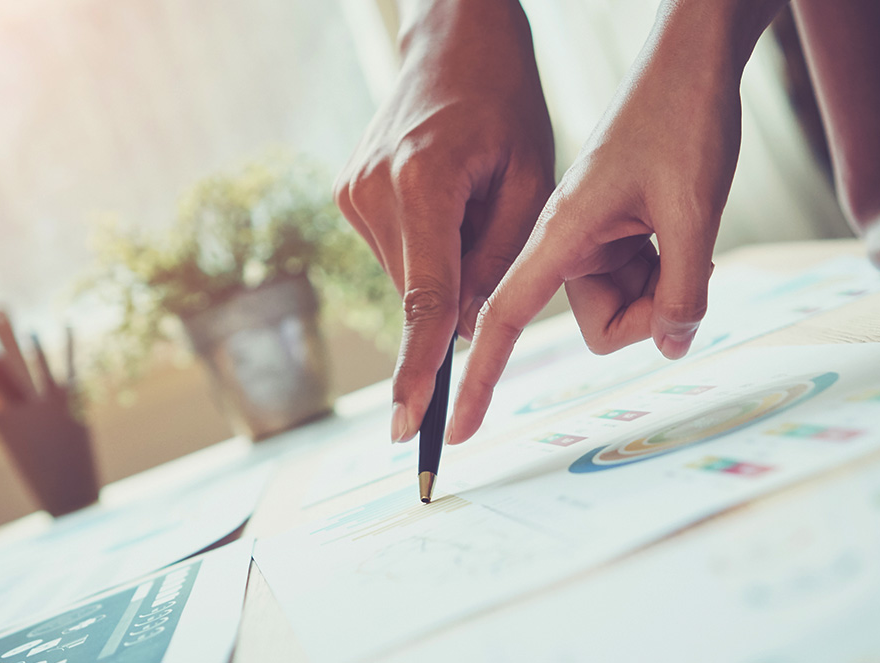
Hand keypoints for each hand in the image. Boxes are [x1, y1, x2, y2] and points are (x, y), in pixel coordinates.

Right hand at [334, 0, 553, 441]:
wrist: (454, 39)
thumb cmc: (506, 102)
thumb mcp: (531, 178)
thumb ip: (501, 261)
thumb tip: (466, 330)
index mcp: (422, 185)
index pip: (424, 300)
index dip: (419, 371)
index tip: (409, 425)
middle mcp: (372, 193)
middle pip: (420, 293)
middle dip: (459, 295)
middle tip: (492, 231)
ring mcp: (352, 193)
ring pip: (408, 277)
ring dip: (444, 266)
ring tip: (471, 196)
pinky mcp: (347, 193)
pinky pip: (397, 252)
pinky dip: (428, 246)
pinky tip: (446, 195)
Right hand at [446, 0, 774, 445]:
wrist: (684, 60)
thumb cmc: (678, 115)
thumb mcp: (694, 207)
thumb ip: (684, 287)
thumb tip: (671, 347)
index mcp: (556, 229)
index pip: (502, 316)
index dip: (478, 378)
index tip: (455, 430)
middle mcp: (562, 239)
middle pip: (588, 321)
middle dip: (644, 309)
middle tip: (685, 259)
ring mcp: (580, 235)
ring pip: (607, 302)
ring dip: (654, 283)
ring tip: (677, 223)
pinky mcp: (599, 228)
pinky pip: (617, 277)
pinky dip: (654, 265)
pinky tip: (671, 221)